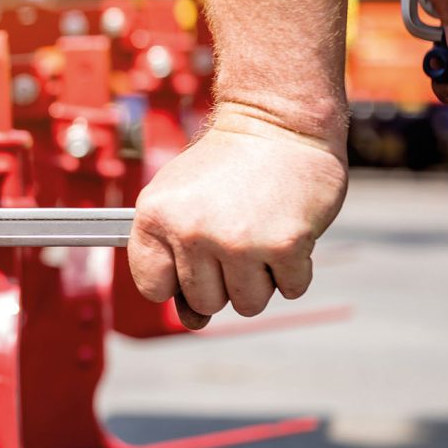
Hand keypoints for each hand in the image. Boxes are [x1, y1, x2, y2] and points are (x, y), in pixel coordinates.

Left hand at [128, 107, 347, 329]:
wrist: (277, 125)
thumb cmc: (225, 168)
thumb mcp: (179, 201)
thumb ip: (174, 260)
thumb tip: (193, 321)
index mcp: (155, 217)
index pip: (153, 288)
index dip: (176, 279)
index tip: (191, 256)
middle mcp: (192, 231)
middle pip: (204, 302)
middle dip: (222, 280)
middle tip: (234, 236)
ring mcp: (238, 241)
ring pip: (247, 304)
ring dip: (259, 278)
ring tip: (259, 233)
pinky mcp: (285, 245)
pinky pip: (289, 289)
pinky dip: (293, 270)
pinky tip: (286, 233)